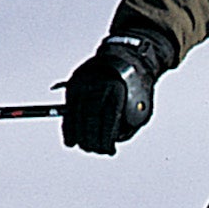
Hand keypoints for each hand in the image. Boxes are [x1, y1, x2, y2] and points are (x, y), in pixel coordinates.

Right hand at [61, 36, 161, 153]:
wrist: (124, 57)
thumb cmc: (134, 86)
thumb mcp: (140, 102)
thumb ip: (128, 122)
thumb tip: (113, 141)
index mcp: (117, 89)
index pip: (108, 119)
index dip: (107, 138)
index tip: (109, 150)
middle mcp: (98, 85)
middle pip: (91, 119)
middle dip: (93, 140)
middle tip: (97, 150)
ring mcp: (84, 83)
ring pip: (78, 116)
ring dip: (80, 137)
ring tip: (87, 147)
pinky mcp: (74, 84)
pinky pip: (69, 111)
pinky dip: (69, 128)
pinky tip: (71, 141)